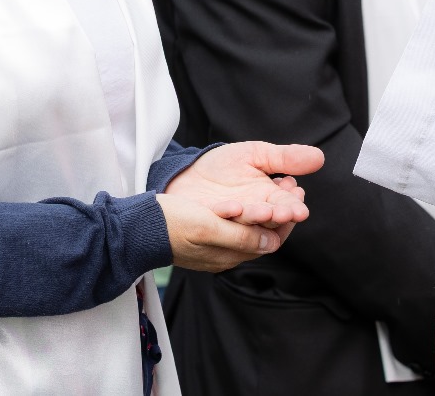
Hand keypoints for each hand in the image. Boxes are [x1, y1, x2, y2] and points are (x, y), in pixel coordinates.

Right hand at [158, 192, 287, 272]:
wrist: (137, 228)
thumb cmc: (170, 225)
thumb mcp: (207, 227)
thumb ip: (240, 237)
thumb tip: (272, 242)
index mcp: (230, 254)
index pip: (272, 240)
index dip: (287, 216)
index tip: (296, 192)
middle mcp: (227, 254)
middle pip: (264, 233)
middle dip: (280, 208)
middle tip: (291, 182)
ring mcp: (217, 247)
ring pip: (252, 227)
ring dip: (267, 205)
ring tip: (277, 181)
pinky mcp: (207, 236)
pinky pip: (237, 224)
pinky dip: (250, 207)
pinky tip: (251, 192)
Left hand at [164, 141, 323, 227]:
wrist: (185, 174)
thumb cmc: (222, 166)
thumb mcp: (255, 155)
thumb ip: (285, 158)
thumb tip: (319, 157)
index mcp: (270, 201)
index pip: (289, 207)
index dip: (294, 204)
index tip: (297, 192)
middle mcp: (256, 218)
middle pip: (274, 223)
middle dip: (280, 216)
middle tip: (284, 209)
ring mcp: (234, 227)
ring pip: (251, 230)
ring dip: (258, 219)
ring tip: (263, 209)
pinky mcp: (213, 231)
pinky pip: (222, 230)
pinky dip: (228, 217)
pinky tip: (231, 206)